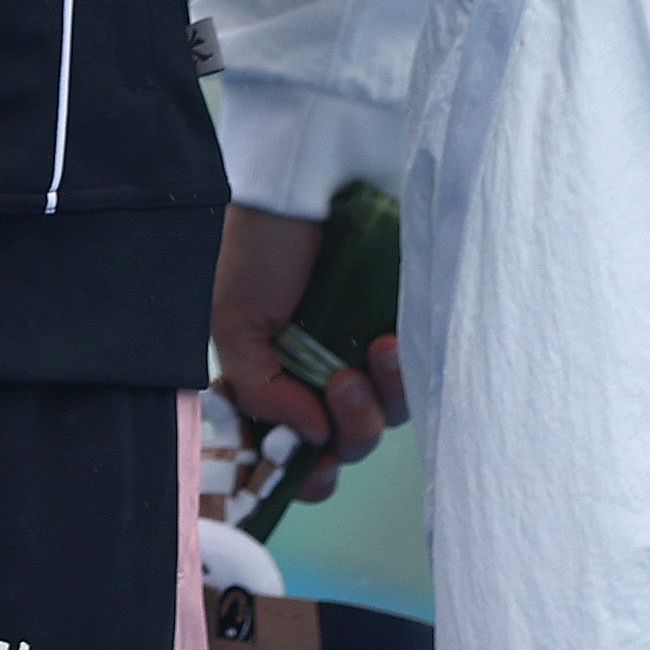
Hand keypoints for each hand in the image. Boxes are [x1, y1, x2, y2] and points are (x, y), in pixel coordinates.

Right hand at [211, 205, 406, 503]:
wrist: (314, 179)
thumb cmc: (263, 245)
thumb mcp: (233, 321)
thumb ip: (259, 391)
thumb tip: (310, 438)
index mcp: (272, 379)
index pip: (290, 451)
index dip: (303, 470)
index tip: (310, 460)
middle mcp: (319, 374)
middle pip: (344, 447)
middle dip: (347, 434)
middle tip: (341, 386)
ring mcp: (363, 357)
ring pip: (383, 421)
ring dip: (378, 402)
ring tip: (376, 351)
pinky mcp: (404, 334)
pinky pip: (416, 385)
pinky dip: (406, 378)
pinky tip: (393, 343)